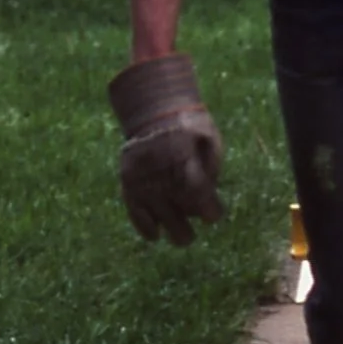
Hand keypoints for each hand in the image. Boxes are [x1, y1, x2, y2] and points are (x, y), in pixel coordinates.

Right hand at [108, 50, 225, 245]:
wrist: (152, 110)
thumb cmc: (188, 126)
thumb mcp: (210, 139)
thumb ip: (212, 170)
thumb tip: (208, 200)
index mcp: (184, 160)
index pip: (200, 198)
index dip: (211, 212)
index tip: (213, 212)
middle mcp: (161, 174)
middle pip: (181, 217)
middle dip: (193, 224)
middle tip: (195, 217)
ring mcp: (143, 182)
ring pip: (162, 222)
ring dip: (175, 230)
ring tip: (181, 230)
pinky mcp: (128, 186)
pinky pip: (137, 217)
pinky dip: (148, 229)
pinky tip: (157, 233)